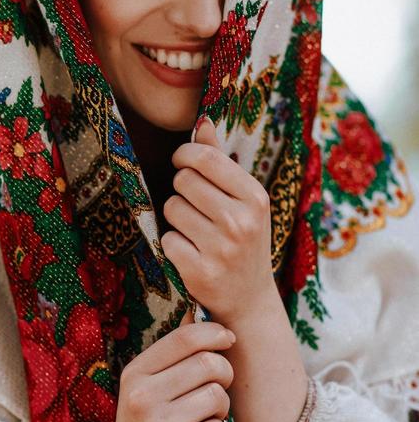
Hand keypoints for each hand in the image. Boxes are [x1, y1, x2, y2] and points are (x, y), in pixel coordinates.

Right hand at [105, 317, 234, 421]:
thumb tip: (197, 313)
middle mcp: (142, 396)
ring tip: (206, 417)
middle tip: (220, 386)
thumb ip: (170, 357)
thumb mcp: (144, 389)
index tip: (228, 339)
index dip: (214, 333)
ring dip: (221, 407)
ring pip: (217, 396)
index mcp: (135, 374)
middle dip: (224, 372)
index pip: (183, 338)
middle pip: (208, 364)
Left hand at [161, 118, 275, 326]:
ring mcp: (221, 248)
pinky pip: (166, 239)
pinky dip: (173, 245)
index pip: (204, 157)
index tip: (182, 163)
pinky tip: (191, 254)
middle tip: (196, 208)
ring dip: (176, 219)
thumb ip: (221, 161)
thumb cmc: (243, 240)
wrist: (249, 299)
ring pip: (171, 209)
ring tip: (196, 232)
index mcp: (255, 197)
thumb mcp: (243, 200)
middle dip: (182, 191)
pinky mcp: (200, 272)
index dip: (184, 155)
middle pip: (183, 181)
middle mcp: (241, 221)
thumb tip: (204, 122)